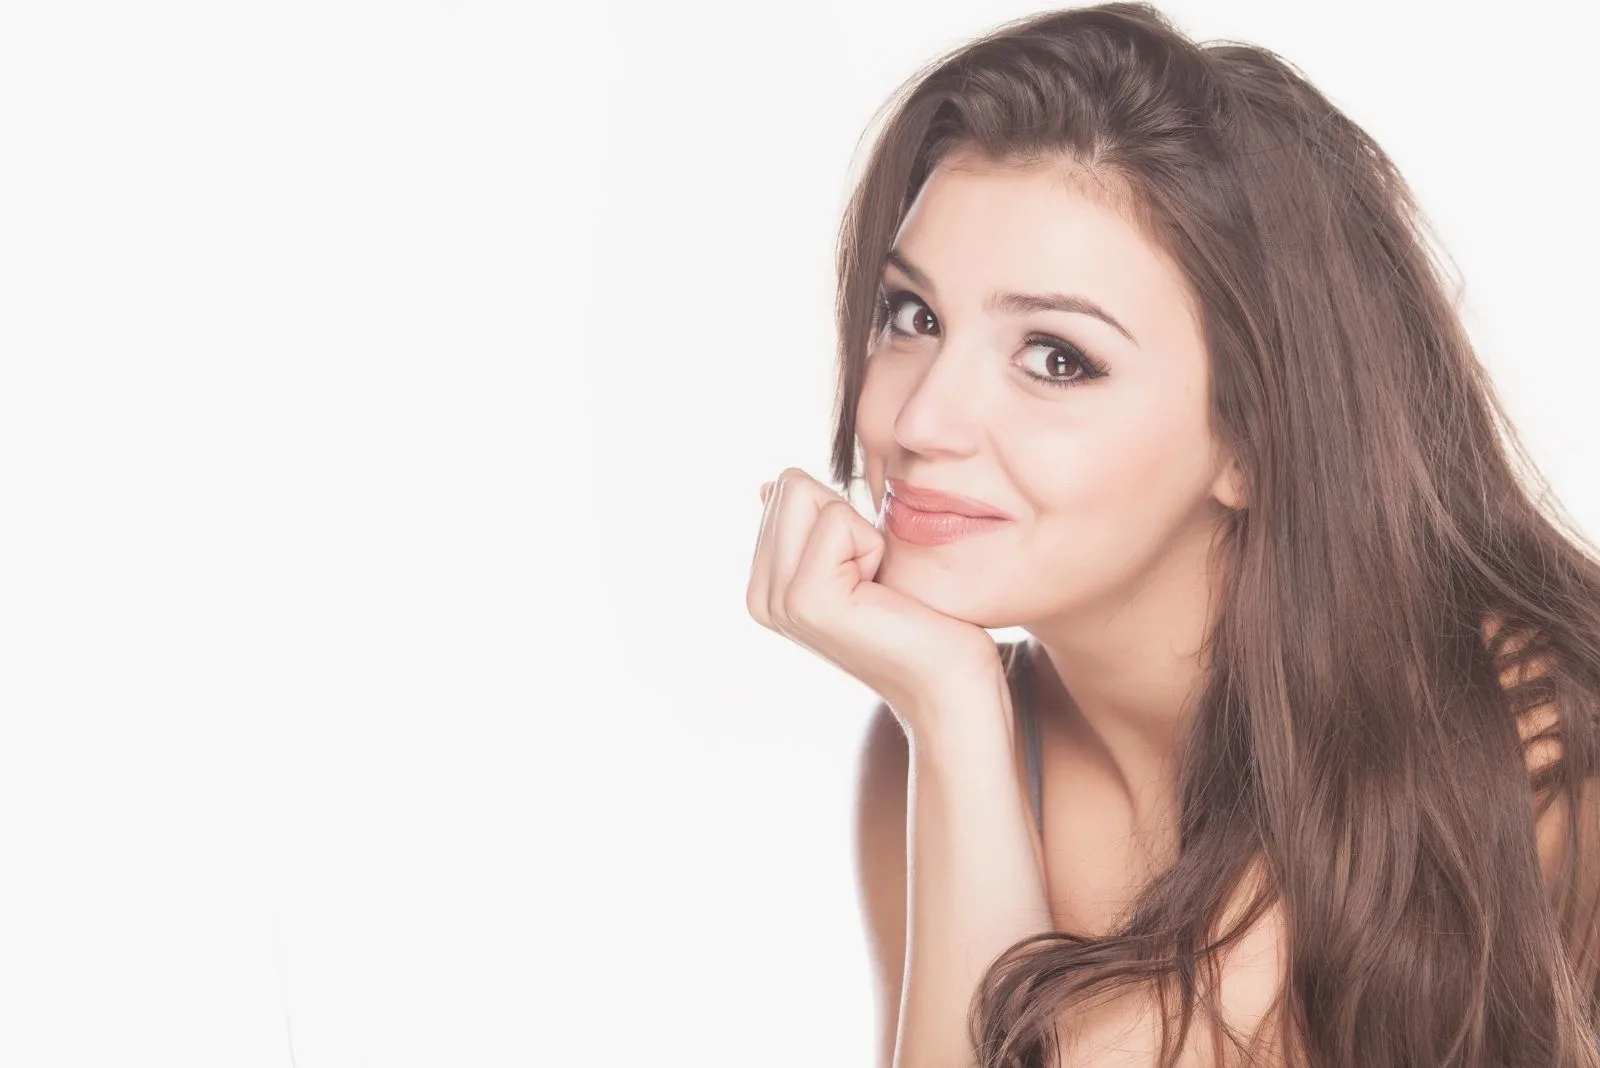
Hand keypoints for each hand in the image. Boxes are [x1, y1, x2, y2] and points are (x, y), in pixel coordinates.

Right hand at [745, 468, 1004, 733]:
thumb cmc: (920, 617)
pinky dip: (872, 546)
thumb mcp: (856, 559)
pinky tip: (880, 595)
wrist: (951, 681)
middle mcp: (760, 597)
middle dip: (846, 519)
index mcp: (764, 585)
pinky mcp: (806, 600)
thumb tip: (766, 486)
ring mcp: (777, 602)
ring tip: (875, 588)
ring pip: (809, 496)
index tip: (863, 571)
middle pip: (791, 487)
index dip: (842, 514)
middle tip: (872, 580)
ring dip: (860, 533)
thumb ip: (808, 525)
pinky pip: (835, 521)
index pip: (786, 488)